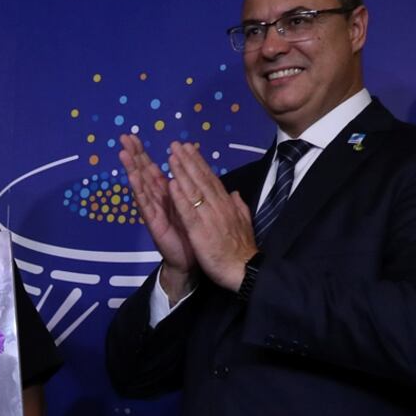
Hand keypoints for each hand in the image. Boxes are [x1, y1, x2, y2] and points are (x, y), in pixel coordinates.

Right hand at [118, 134, 196, 299]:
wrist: (192, 261)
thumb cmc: (191, 234)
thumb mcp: (192, 206)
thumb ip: (189, 189)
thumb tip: (189, 170)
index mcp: (167, 194)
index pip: (152, 169)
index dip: (143, 153)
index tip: (134, 136)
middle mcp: (157, 200)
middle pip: (143, 173)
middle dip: (135, 155)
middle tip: (124, 137)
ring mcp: (153, 211)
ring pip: (141, 185)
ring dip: (132, 169)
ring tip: (123, 152)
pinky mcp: (153, 223)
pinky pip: (146, 204)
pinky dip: (140, 190)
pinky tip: (133, 177)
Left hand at [165, 142, 257, 290]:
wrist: (245, 270)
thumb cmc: (241, 250)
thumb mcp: (243, 223)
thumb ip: (238, 206)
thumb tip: (235, 193)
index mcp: (226, 204)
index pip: (211, 179)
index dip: (199, 162)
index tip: (189, 148)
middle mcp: (218, 206)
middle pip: (201, 179)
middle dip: (188, 160)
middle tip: (176, 145)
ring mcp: (209, 217)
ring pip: (194, 190)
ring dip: (182, 171)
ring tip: (171, 156)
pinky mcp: (200, 231)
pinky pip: (188, 211)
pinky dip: (180, 197)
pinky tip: (171, 185)